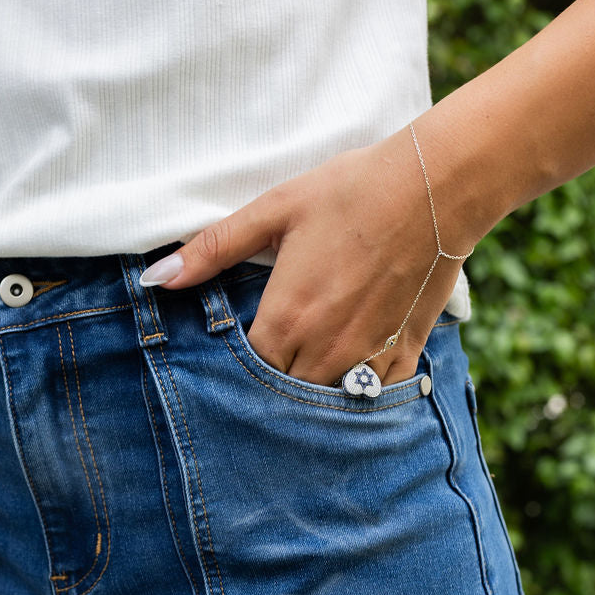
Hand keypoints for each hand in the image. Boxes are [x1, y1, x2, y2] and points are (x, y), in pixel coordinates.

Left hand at [140, 122, 477, 386]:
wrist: (437, 187)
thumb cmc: (351, 192)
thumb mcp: (274, 211)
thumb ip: (213, 248)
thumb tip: (157, 277)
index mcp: (286, 320)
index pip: (244, 376)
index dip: (233, 375)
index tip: (231, 364)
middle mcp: (323, 350)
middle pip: (281, 399)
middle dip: (267, 394)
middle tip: (263, 375)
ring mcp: (366, 358)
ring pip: (324, 407)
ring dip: (308, 399)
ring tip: (300, 379)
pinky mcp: (404, 356)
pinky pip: (372, 401)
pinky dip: (356, 396)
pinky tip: (347, 380)